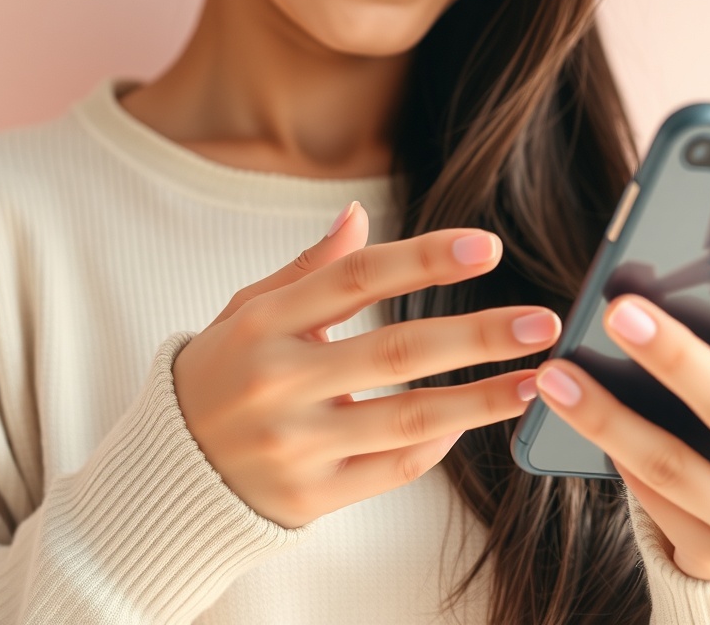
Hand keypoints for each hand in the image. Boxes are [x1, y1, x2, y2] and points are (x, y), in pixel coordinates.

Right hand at [173, 201, 558, 528]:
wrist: (169, 475)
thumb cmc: (219, 377)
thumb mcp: (244, 313)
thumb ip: (307, 270)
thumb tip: (359, 214)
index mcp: (262, 325)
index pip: (356, 280)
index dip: (424, 260)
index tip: (487, 248)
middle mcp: (279, 383)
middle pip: (396, 351)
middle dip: (476, 335)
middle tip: (541, 322)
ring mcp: (296, 445)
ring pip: (409, 418)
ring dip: (482, 398)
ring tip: (537, 379)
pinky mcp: (313, 496)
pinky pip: (394, 470)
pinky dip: (439, 443)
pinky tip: (474, 419)